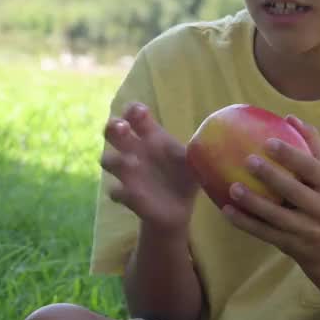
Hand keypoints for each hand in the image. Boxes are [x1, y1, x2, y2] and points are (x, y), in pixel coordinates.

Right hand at [100, 102, 197, 235]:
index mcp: (151, 137)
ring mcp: (128, 173)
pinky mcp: (126, 195)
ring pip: (107, 160)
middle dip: (113, 126)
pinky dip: (120, 191)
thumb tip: (211, 138)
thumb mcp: (194, 161)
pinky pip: (115, 191)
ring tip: (132, 163)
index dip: (132, 111)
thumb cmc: (184, 177)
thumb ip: (198, 148)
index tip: (139, 112)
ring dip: (117, 160)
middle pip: (112, 131)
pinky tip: (131, 193)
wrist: (178, 208)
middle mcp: (134, 151)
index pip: (134, 115)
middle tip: (122, 127)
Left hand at [221, 116, 319, 266]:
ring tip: (233, 187)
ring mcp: (308, 231)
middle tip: (247, 160)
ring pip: (278, 217)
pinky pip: (264, 233)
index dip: (292, 155)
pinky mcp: (291, 245)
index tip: (268, 141)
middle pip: (297, 193)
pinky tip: (225, 210)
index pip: (313, 168)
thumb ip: (311, 145)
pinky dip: (245, 223)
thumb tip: (290, 118)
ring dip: (254, 203)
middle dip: (272, 177)